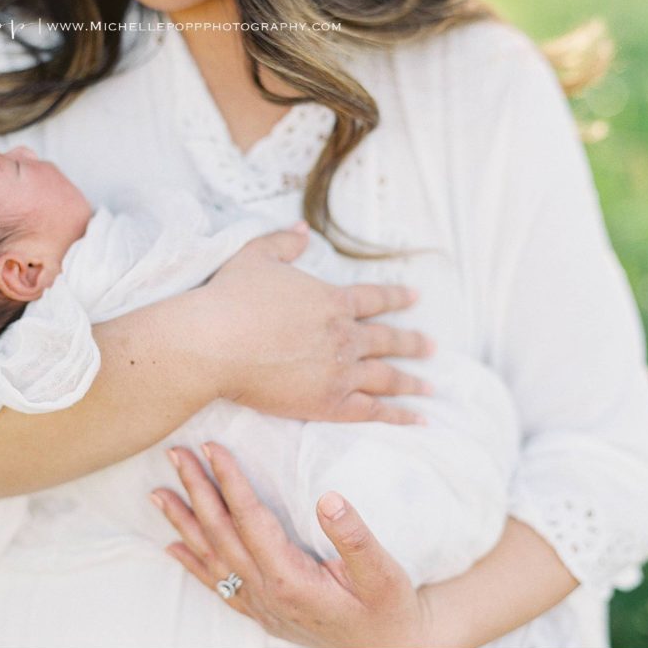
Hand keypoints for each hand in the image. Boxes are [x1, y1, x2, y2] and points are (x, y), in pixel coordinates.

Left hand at [152, 443, 439, 647]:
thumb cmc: (389, 609)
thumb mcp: (384, 573)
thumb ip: (355, 538)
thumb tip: (329, 499)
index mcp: (290, 578)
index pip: (249, 519)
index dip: (229, 481)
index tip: (213, 448)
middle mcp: (266, 593)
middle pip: (220, 533)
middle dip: (196, 490)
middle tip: (176, 454)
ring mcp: (259, 605)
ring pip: (210, 557)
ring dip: (183, 522)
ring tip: (158, 493)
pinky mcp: (262, 611)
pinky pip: (217, 585)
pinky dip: (192, 563)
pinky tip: (172, 547)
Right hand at [199, 225, 434, 424]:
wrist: (215, 343)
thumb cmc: (231, 299)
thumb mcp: (256, 257)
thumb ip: (283, 242)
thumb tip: (302, 230)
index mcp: (332, 301)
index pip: (375, 299)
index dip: (397, 297)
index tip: (415, 298)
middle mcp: (344, 336)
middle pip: (388, 340)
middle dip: (412, 343)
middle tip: (432, 347)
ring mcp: (340, 371)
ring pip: (387, 377)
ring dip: (412, 382)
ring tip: (430, 388)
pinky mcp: (329, 403)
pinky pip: (373, 410)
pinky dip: (399, 415)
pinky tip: (418, 418)